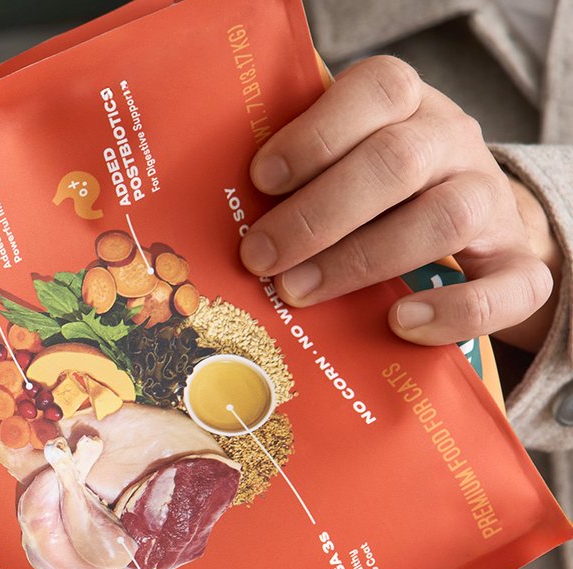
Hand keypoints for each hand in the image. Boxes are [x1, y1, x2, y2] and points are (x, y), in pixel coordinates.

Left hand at [240, 55, 559, 353]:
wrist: (467, 225)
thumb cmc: (372, 193)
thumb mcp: (337, 164)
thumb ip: (293, 176)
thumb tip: (209, 215)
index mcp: (407, 108)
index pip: (379, 90)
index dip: (316, 134)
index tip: (261, 180)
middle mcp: (453, 144)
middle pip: (397, 161)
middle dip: (318, 214)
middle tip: (260, 257)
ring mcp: (490, 201)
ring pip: (447, 218)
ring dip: (362, 260)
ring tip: (299, 292)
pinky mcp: (516, 263)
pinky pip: (509, 285)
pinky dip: (456, 310)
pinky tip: (401, 323)